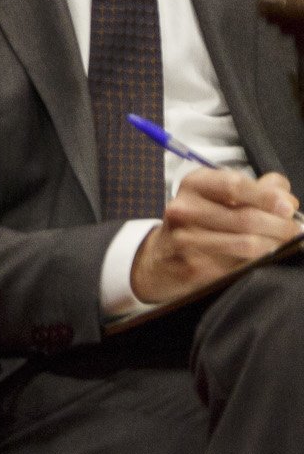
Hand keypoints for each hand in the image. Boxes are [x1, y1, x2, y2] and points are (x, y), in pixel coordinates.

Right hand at [131, 166, 298, 304]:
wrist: (163, 258)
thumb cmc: (198, 222)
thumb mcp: (218, 195)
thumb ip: (255, 189)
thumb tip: (285, 195)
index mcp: (193, 185)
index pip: (234, 185)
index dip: (267, 196)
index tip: (288, 206)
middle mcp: (185, 209)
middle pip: (246, 218)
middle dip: (280, 226)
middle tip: (295, 230)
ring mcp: (187, 240)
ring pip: (248, 244)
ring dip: (276, 245)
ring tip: (285, 244)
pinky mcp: (196, 268)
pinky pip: (241, 265)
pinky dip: (261, 262)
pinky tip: (266, 258)